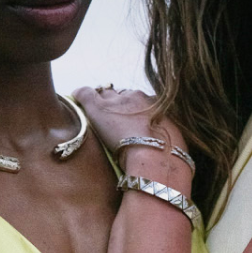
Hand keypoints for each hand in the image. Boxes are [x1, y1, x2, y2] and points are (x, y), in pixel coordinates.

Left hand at [72, 86, 192, 186]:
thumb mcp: (175, 145)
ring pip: (104, 94)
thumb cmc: (167, 159)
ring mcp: (117, 102)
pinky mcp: (98, 107)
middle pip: (122, 95)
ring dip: (101, 103)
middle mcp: (137, 97)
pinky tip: (75, 99)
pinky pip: (84, 93)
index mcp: (157, 105)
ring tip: (96, 116)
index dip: (133, 111)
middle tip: (113, 121)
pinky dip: (80, 96)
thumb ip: (169, 141)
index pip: (140, 101)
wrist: (156, 159)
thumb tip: (166, 149)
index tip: (129, 123)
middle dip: (117, 105)